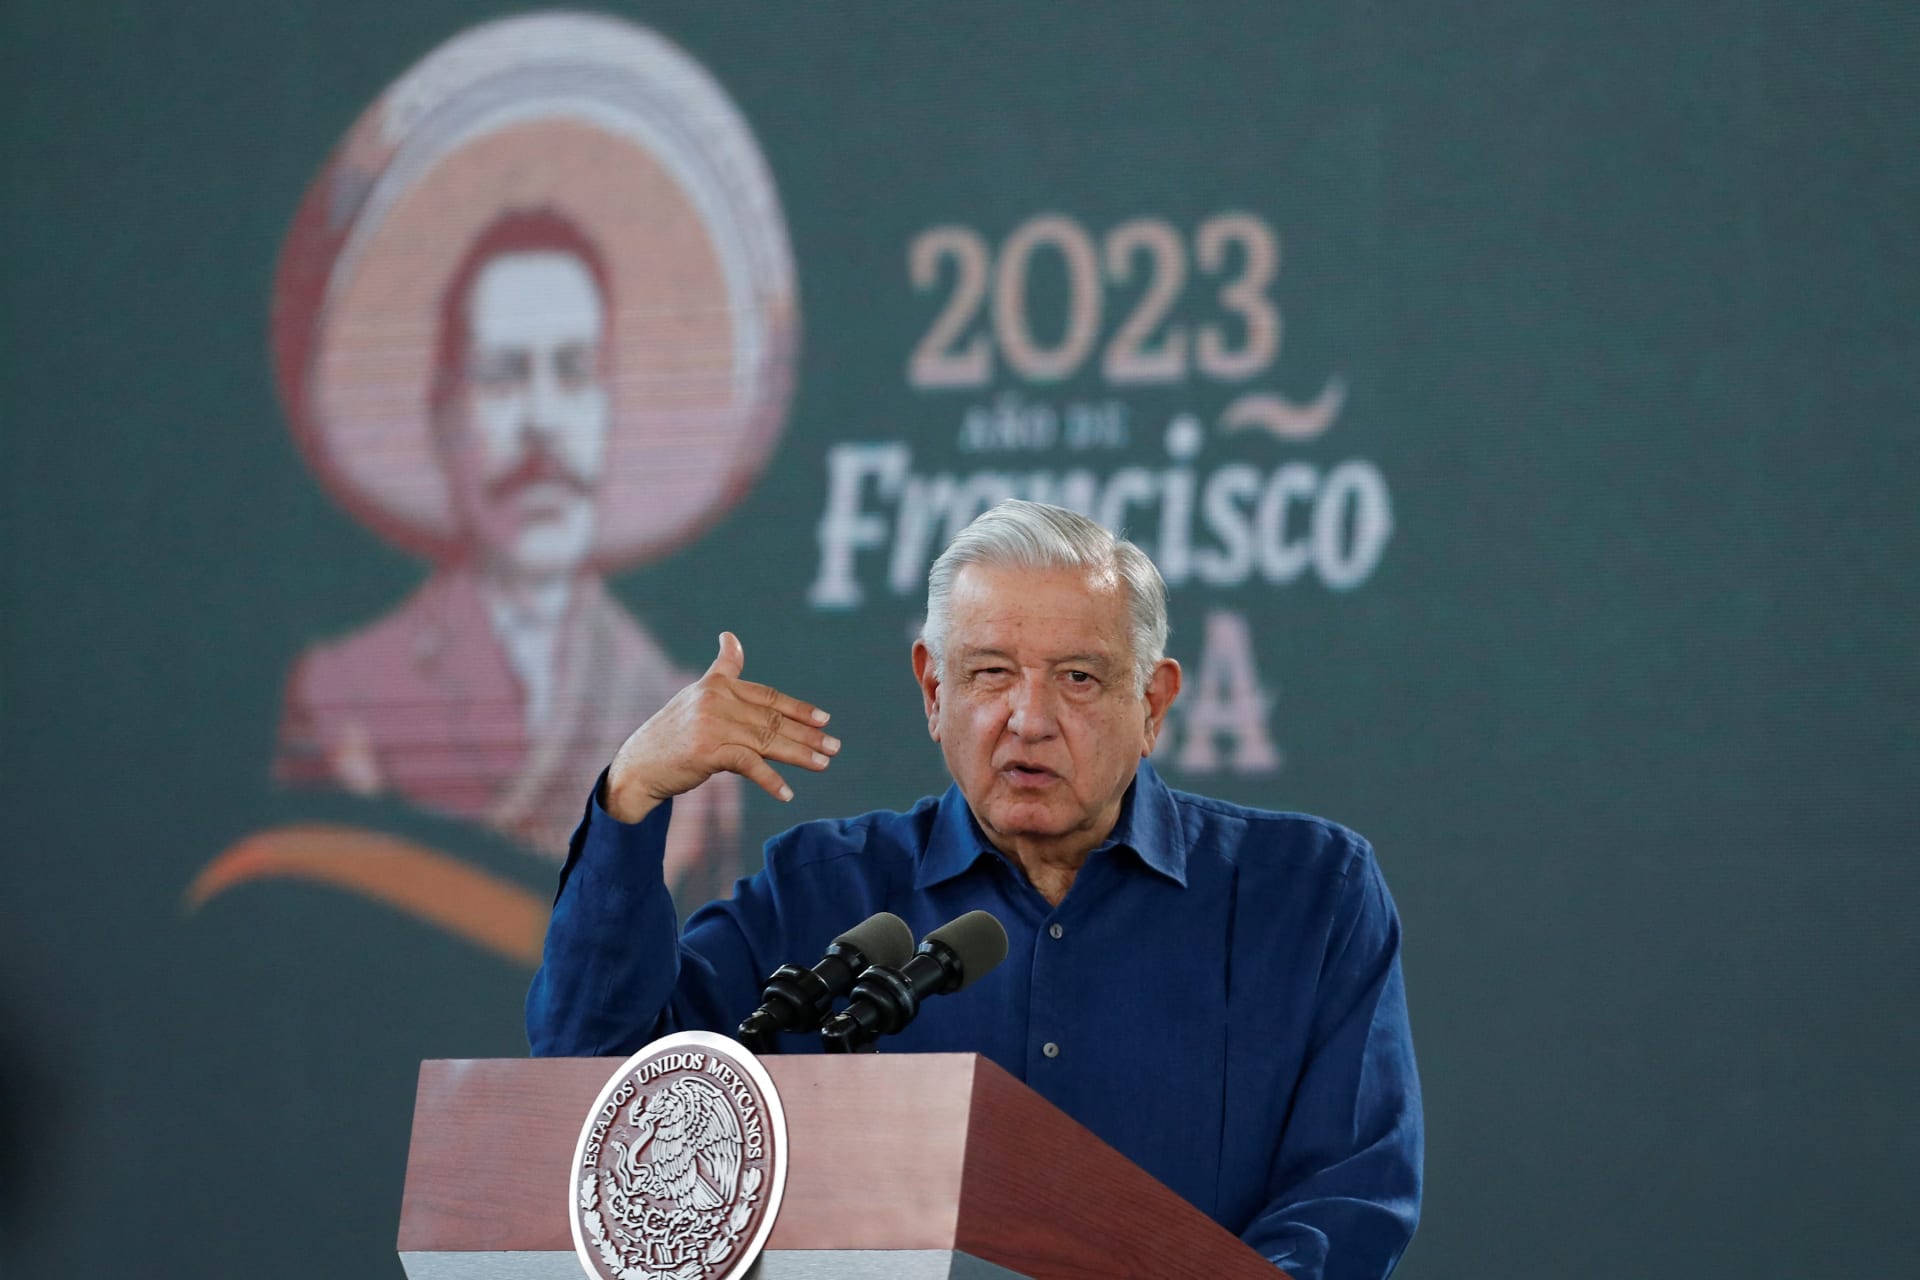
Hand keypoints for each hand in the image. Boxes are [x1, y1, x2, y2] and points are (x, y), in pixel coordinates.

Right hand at [604, 632, 837, 823]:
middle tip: (834, 747)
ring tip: (823, 764)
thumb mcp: (696, 697)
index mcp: (717, 685)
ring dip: (800, 754)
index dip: (798, 708)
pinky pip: (749, 764)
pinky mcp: (708, 751)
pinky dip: (770, 780)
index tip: (824, 719)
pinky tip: (787, 793)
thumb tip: (731, 636)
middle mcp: (716, 700)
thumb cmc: (671, 734)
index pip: (767, 696)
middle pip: (772, 719)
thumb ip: (721, 670)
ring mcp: (712, 725)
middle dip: (807, 734)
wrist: (637, 767)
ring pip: (767, 740)